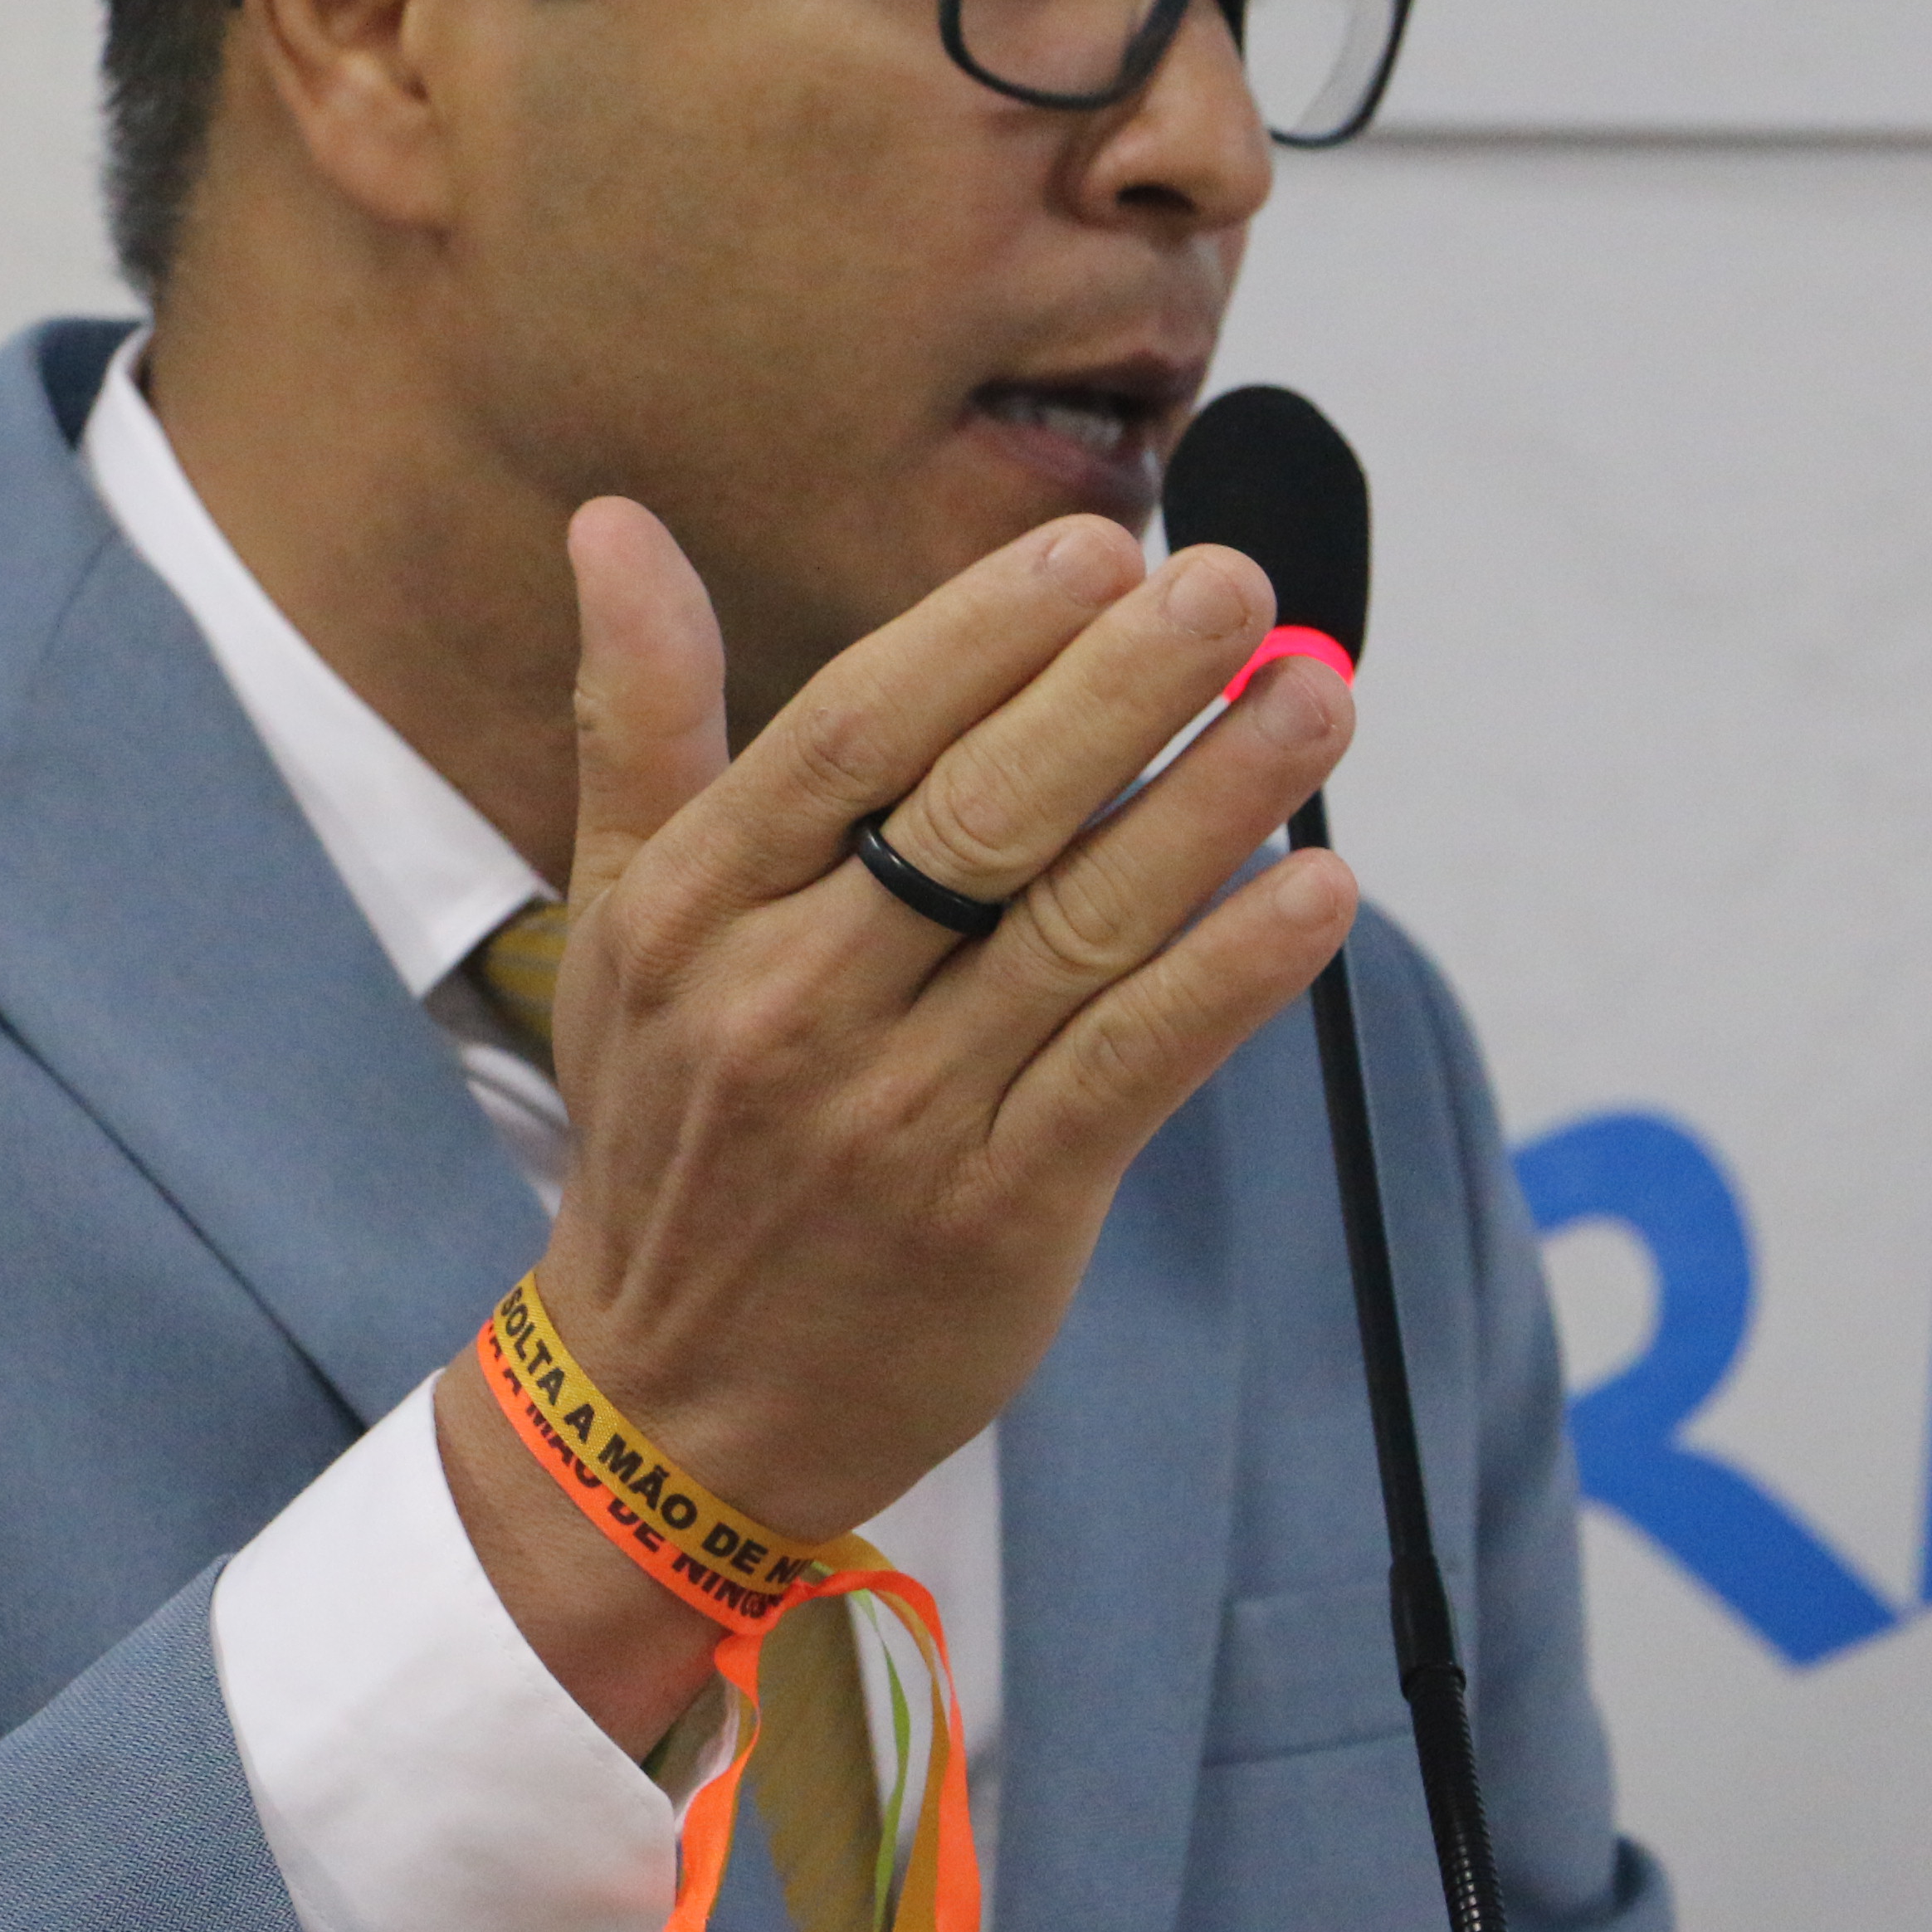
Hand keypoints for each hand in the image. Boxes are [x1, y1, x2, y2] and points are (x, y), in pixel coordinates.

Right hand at [433, 500, 1355, 1743]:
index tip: (1097, 545)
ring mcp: (899, 1116)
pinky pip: (1133, 1070)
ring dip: (1211, 808)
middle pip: (982, 816)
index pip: (852, 736)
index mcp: (699, 909)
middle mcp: (790, 1002)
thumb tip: (614, 522)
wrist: (670, 1409)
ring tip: (1317, 705)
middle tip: (1241, 587)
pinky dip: (1229, 978)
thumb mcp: (618, 919)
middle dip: (1123, 689)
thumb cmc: (666, 1123)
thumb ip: (641, 716)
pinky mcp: (999, 1216)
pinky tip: (1314, 892)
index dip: (980, 635)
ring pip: (1079, 931)